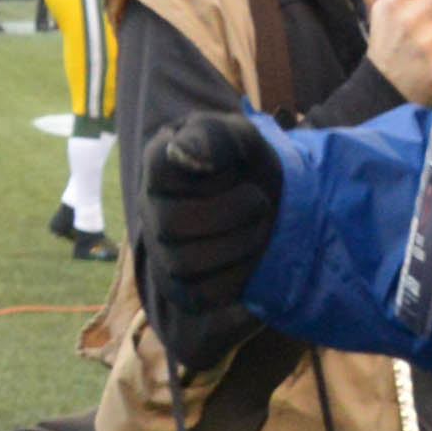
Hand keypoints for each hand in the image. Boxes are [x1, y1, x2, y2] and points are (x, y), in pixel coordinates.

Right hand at [136, 110, 283, 368]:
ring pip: (185, 262)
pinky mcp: (186, 290)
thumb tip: (181, 154)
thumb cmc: (249, 168)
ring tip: (260, 225)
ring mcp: (164, 253)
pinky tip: (253, 254)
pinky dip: (240, 274)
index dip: (201, 163)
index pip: (159, 167)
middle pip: (171, 223)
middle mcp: (151, 211)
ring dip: (240, 242)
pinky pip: (205, 294)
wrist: (279, 208)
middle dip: (231, 212)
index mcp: (159, 166)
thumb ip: (214, 136)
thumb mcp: (242, 138)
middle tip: (259, 200)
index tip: (232, 162)